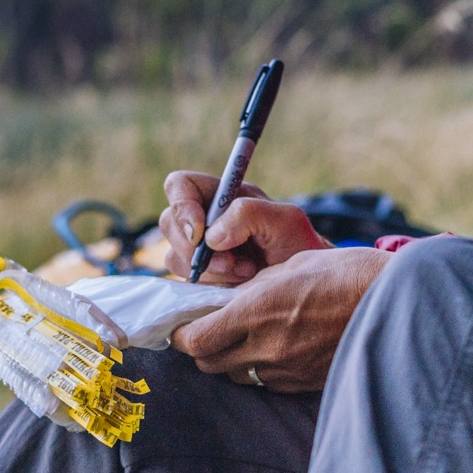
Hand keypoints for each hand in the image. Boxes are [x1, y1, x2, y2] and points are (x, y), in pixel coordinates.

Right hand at [159, 171, 330, 285]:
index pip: (179, 185)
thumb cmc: (299, 245)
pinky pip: (186, 282)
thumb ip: (249, 214)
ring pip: (174, 257)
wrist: (303, 284)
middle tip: (232, 264)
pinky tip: (237, 286)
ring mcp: (198, 250)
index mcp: (221, 196)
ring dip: (208, 271)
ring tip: (245, 274)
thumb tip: (212, 236)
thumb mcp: (285, 221)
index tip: (200, 234)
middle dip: (196, 249)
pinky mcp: (200, 277)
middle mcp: (204, 220)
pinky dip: (210, 286)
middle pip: (169, 224)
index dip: (181, 206)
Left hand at [172, 247, 390, 391]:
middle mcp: (266, 348)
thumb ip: (251, 289)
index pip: (196, 340)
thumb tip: (225, 304)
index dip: (182, 335)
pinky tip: (276, 349)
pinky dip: (261, 369)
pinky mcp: (305, 383)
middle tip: (210, 330)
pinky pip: (267, 383)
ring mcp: (286, 371)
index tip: (183, 325)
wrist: (395, 301)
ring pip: (237, 377)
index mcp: (256, 312)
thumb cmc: (344, 273)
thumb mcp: (289, 267)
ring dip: (232, 361)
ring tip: (245, 339)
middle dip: (204, 348)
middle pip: (210, 364)